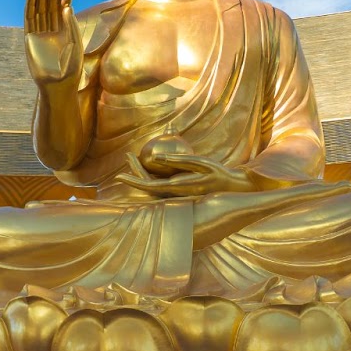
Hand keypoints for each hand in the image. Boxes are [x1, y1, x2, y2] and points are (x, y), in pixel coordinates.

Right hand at [24, 0, 79, 85]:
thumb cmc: (71, 67)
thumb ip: (71, 24)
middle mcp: (52, 32)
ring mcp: (40, 35)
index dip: (64, 3)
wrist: (58, 84)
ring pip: (39, 12)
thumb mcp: (75, 42)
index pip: (63, 13)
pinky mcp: (30, 38)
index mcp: (65, 33)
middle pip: (50, 10)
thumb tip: (66, 7)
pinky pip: (29, 20)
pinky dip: (29, 7)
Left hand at [114, 152, 258, 197]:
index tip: (119, 175)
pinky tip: (149, 163)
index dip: (134, 180)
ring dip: (142, 171)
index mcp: (176, 189)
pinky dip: (151, 173)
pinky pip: (160, 182)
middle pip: (147, 185)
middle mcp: (173, 194)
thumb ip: (178, 161)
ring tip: (133, 156)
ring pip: (152, 184)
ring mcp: (176, 193)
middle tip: (127, 156)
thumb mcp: (200, 163)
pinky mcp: (179, 190)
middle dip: (135, 172)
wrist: (231, 187)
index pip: (149, 186)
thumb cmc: (217, 173)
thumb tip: (155, 158)